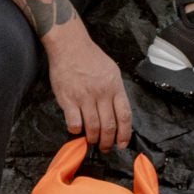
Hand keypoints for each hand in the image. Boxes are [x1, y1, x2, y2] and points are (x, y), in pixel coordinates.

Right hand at [43, 24, 132, 151]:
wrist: (70, 46)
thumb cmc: (90, 58)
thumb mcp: (111, 71)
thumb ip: (115, 91)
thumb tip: (118, 111)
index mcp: (115, 87)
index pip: (125, 116)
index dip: (125, 134)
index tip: (122, 143)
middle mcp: (102, 93)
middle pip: (109, 125)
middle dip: (108, 141)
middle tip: (105, 147)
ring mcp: (85, 96)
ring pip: (93, 127)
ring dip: (92, 139)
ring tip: (91, 141)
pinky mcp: (68, 99)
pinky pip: (74, 122)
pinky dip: (76, 130)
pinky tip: (76, 129)